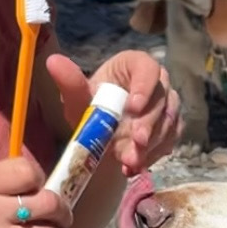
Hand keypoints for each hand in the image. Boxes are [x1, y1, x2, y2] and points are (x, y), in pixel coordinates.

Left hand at [47, 51, 180, 175]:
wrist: (103, 136)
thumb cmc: (91, 109)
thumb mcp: (78, 98)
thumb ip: (70, 82)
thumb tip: (53, 61)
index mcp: (135, 65)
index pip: (148, 68)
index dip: (145, 87)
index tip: (133, 107)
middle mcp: (158, 81)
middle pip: (162, 99)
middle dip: (149, 125)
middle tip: (136, 143)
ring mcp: (168, 104)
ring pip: (169, 122)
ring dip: (151, 144)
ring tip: (130, 162)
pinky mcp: (173, 126)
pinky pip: (171, 139)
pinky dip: (153, 155)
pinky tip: (135, 166)